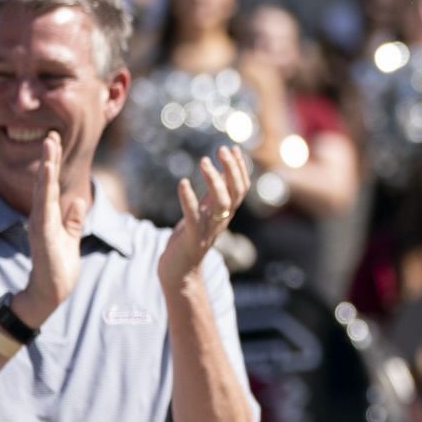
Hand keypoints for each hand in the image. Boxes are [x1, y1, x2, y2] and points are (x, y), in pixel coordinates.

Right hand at [16, 134, 84, 327]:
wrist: (51, 291)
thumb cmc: (59, 265)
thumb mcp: (71, 237)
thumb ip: (73, 219)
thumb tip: (79, 201)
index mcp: (49, 214)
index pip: (51, 183)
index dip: (53, 162)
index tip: (55, 139)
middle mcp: (42, 215)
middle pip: (46, 180)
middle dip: (49, 156)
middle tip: (50, 133)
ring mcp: (40, 224)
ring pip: (44, 189)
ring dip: (46, 167)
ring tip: (49, 145)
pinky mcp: (42, 234)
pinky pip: (43, 209)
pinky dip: (45, 191)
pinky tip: (46, 176)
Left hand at [157, 145, 250, 291]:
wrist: (179, 273)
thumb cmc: (189, 240)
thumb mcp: (203, 213)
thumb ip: (212, 195)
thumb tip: (220, 171)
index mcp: (225, 214)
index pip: (241, 188)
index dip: (240, 168)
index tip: (233, 148)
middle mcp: (222, 220)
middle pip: (235, 192)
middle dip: (232, 169)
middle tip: (222, 149)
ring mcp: (209, 230)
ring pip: (221, 202)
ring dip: (214, 180)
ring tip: (204, 161)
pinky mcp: (193, 238)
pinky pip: (194, 217)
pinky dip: (189, 199)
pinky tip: (182, 183)